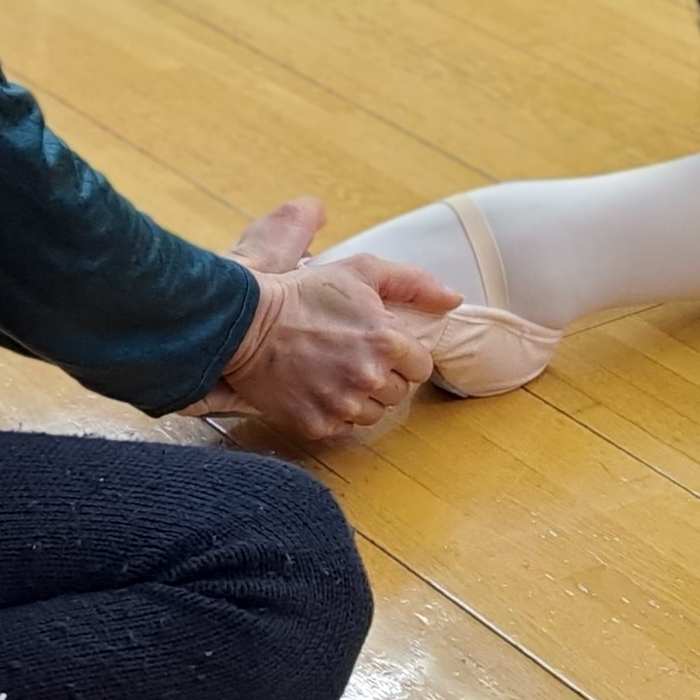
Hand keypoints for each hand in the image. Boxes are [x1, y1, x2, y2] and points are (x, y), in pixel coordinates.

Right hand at [204, 199, 460, 439]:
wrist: (245, 324)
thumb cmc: (306, 294)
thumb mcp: (362, 272)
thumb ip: (414, 284)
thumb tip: (453, 300)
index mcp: (387, 341)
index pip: (421, 366)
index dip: (403, 354)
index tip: (381, 344)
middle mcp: (369, 378)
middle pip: (398, 393)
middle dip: (382, 376)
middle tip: (351, 356)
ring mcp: (342, 406)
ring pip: (373, 414)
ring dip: (360, 397)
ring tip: (332, 372)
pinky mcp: (317, 425)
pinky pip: (342, 428)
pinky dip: (333, 413)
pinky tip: (315, 389)